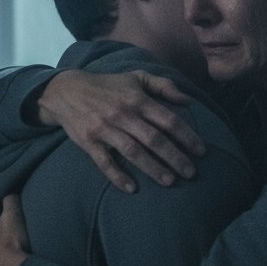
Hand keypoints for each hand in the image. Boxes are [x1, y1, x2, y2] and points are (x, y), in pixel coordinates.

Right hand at [38, 69, 206, 192]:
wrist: (65, 90)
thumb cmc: (108, 85)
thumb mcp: (136, 77)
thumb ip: (164, 86)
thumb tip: (188, 101)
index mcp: (137, 99)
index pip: (168, 120)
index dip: (187, 136)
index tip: (201, 151)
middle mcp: (123, 114)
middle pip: (154, 139)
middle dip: (175, 157)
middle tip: (191, 173)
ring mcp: (105, 129)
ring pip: (133, 152)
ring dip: (153, 168)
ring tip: (170, 182)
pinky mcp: (88, 142)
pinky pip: (104, 162)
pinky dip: (118, 176)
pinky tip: (132, 188)